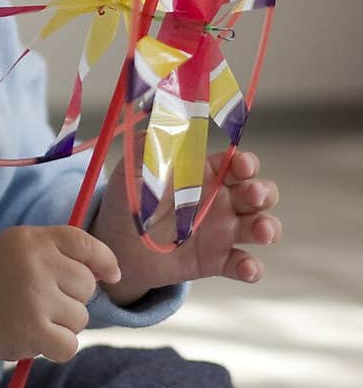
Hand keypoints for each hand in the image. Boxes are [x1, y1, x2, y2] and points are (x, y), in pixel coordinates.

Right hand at [0, 224, 120, 362]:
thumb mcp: (18, 246)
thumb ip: (56, 250)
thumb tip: (106, 273)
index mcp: (34, 239)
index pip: (86, 244)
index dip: (105, 261)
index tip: (110, 276)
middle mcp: (38, 264)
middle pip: (87, 286)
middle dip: (72, 297)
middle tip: (41, 300)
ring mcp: (37, 298)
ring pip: (80, 318)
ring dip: (63, 324)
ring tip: (32, 318)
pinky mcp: (34, 332)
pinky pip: (70, 345)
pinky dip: (58, 347)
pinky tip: (38, 339)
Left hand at [89, 145, 280, 306]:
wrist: (118, 245)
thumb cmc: (129, 200)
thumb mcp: (133, 170)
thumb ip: (147, 145)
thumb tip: (160, 119)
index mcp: (207, 174)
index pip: (238, 164)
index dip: (246, 163)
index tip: (242, 165)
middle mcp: (222, 201)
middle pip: (259, 192)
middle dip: (264, 192)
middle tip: (253, 196)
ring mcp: (223, 232)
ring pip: (260, 226)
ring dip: (268, 227)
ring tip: (261, 232)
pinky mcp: (218, 260)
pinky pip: (244, 264)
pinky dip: (252, 267)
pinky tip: (247, 268)